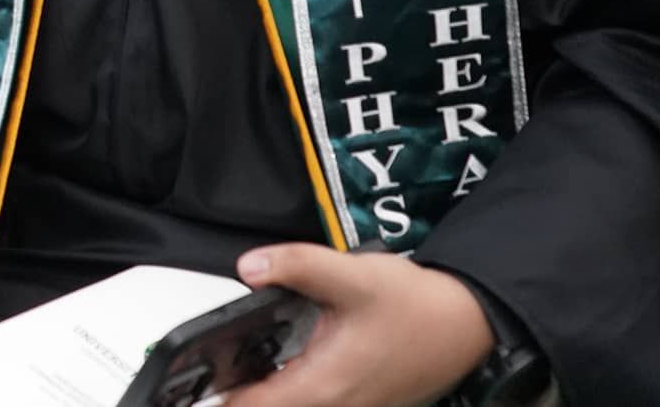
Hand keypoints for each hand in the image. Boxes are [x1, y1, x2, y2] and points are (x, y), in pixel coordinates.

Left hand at [224, 245, 494, 406]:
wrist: (464, 323)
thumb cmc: (416, 306)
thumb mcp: (351, 276)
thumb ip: (296, 266)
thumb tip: (249, 268)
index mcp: (325, 386)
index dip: (221, 395)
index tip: (194, 378)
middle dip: (236, 391)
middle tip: (206, 368)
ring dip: (262, 390)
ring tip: (235, 365)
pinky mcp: (357, 402)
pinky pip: (309, 403)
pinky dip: (286, 389)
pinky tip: (274, 364)